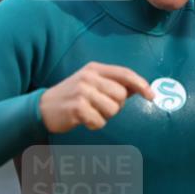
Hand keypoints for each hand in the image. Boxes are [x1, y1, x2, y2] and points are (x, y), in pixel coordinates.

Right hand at [39, 62, 153, 132]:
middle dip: (116, 106)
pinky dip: (94, 125)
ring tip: (90, 112)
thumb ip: (114, 84)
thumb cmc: (73, 97)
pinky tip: (83, 120)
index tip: (152, 95)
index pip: (124, 73)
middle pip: (121, 95)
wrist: (43, 108)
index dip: (141, 84)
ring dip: (104, 116)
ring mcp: (82, 92)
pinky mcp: (77, 108)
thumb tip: (141, 88)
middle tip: (99, 106)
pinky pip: (99, 122)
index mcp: (94, 69)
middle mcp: (88, 77)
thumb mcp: (92, 84)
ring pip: (112, 110)